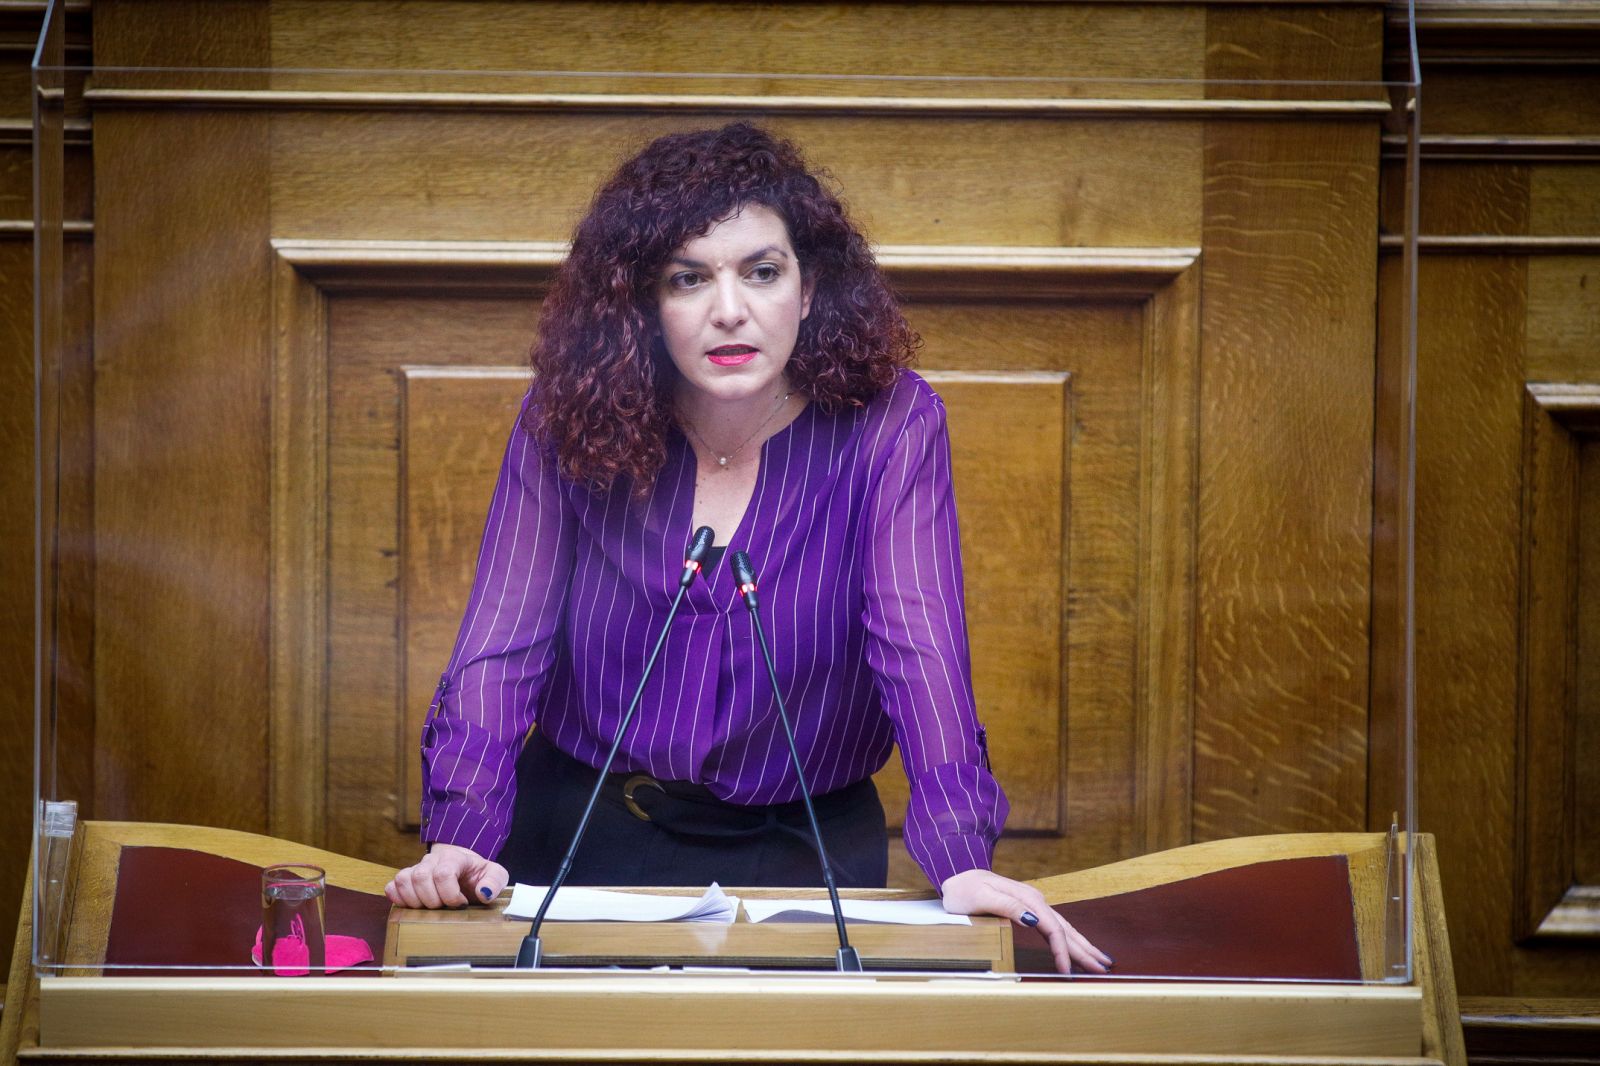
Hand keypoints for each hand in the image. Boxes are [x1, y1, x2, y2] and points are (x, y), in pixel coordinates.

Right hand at [384, 844, 508, 908]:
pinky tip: (413, 906)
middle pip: (420, 877)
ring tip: (431, 907)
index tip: (461, 903)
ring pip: (403, 881)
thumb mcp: (494, 874)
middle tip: (445, 906)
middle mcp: (431, 860)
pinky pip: (392, 887)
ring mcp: (416, 868)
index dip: (450, 895)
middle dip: (433, 900)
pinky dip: (398, 899)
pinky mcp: (405, 879)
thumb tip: (484, 893)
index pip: (443, 873)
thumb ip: (494, 881)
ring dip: (415, 901)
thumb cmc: (477, 874)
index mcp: (454, 857)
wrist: (463, 868)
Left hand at [940, 868, 1111, 974]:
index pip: (1052, 928)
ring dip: (1083, 944)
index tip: (1067, 972)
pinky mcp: (1029, 908)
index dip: (1062, 951)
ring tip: (1101, 960)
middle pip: (1065, 928)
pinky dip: (1070, 938)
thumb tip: (1035, 921)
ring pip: (1064, 926)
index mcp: (1027, 899)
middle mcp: (1035, 900)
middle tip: (1104, 969)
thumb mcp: (980, 897)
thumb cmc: (964, 890)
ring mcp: (1033, 903)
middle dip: (1085, 949)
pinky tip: (1078, 945)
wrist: (956, 873)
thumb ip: (1008, 906)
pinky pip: (1055, 925)